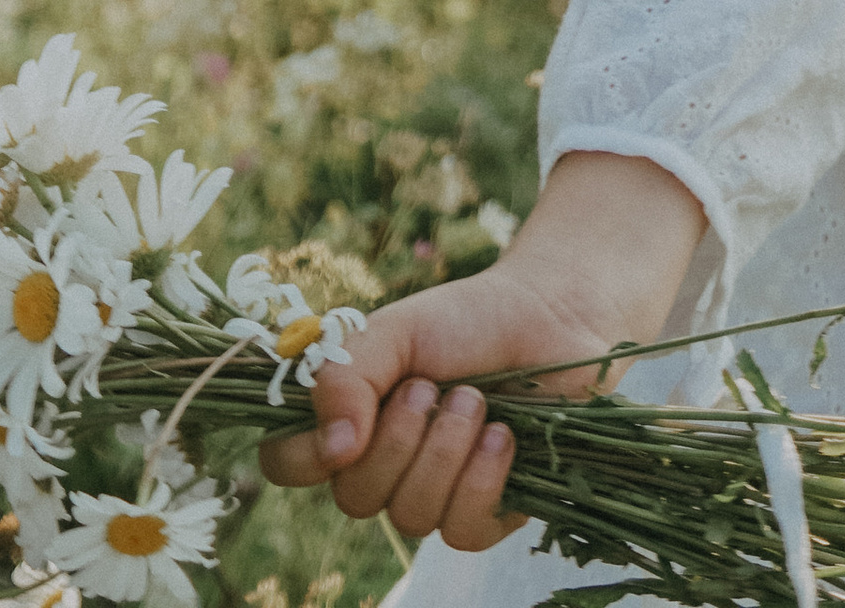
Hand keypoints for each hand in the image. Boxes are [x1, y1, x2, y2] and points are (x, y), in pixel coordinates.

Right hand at [259, 152, 705, 551]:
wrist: (554, 313)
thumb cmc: (470, 318)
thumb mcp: (396, 330)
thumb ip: (346, 375)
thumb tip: (333, 447)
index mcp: (352, 420)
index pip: (290, 464)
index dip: (305, 457)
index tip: (344, 428)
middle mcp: (387, 466)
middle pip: (355, 498)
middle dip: (398, 440)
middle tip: (433, 387)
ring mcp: (438, 492)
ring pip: (411, 517)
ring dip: (445, 451)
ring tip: (477, 399)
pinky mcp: (491, 509)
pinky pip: (463, 531)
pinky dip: (482, 481)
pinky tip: (503, 437)